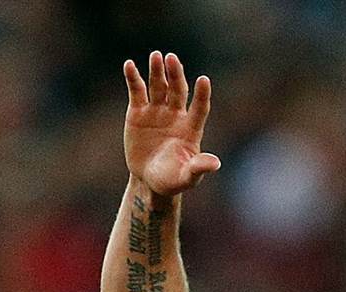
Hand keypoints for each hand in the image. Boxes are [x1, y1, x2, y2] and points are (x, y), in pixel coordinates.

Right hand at [122, 51, 220, 198]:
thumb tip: (215, 163)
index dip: (202, 95)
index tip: (204, 80)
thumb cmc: (172, 180)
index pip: (200, 108)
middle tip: (172, 58)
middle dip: (175, 75)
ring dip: (157, 71)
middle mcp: (176, 115)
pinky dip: (133, 78)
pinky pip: (137, 91)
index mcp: (191, 129)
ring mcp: (157, 111)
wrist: (149, 180)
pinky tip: (129, 65)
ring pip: (159, 86)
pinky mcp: (138, 112)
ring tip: (156, 56)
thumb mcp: (187, 177)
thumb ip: (198, 168)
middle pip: (178, 90)